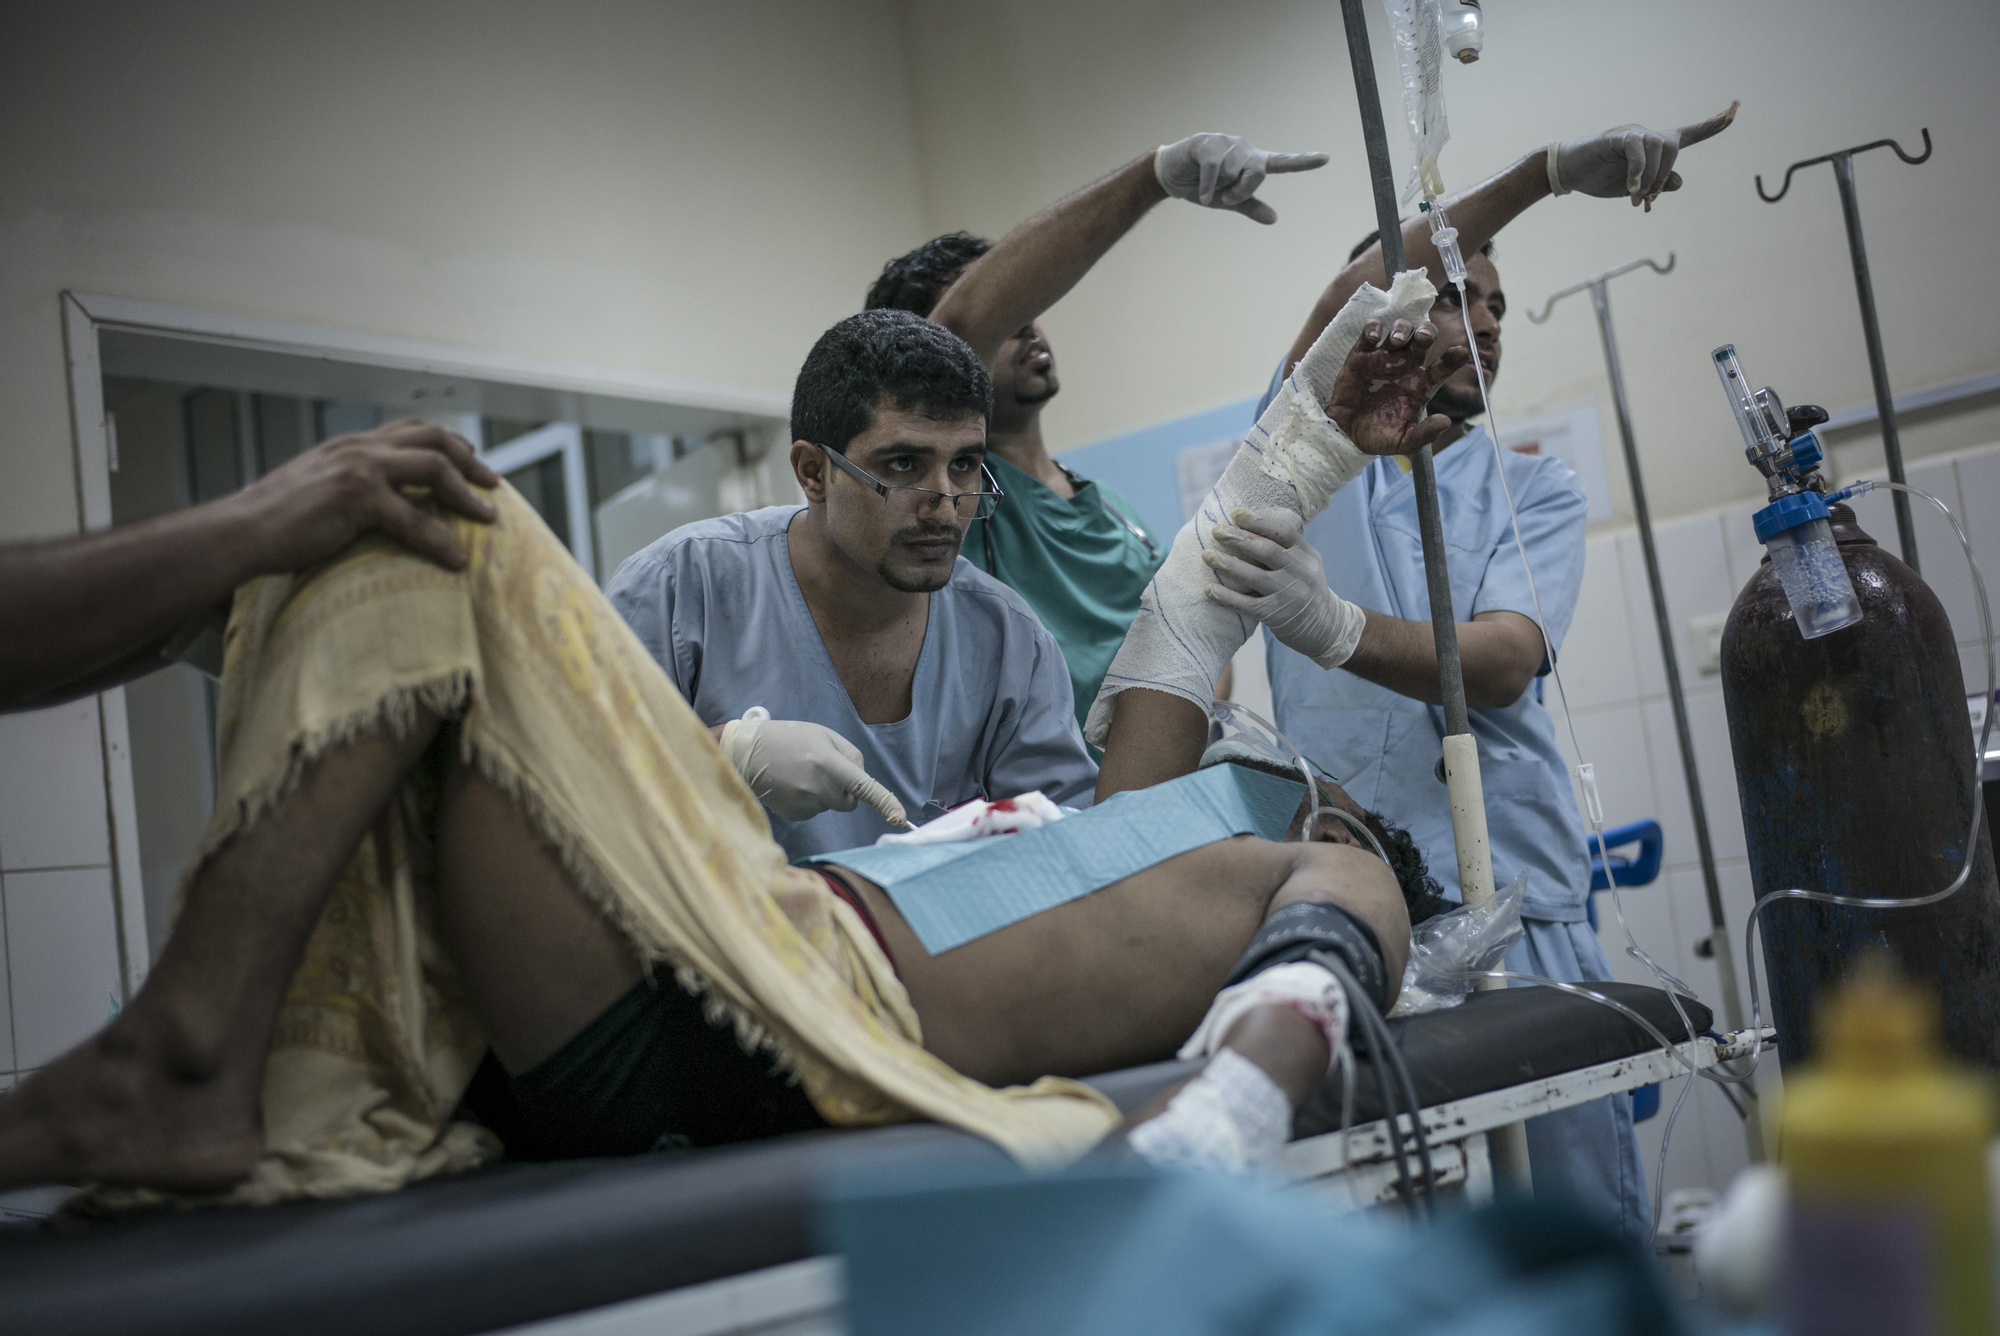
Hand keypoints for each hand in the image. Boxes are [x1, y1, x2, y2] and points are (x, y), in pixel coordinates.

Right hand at [229, 420, 499, 573]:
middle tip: (494, 485)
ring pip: (433, 467)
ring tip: (488, 519)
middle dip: (470, 460)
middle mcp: (359, 448)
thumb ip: (349, 484)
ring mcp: (359, 468)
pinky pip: (414, 519)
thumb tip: (377, 504)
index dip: (448, 441)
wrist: (241, 531)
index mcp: (351, 444)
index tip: (471, 456)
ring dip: (467, 494)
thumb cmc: (275, 520)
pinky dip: (440, 541)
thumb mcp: (317, 488)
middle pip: (433, 438)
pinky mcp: (357, 497)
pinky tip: (456, 560)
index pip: (411, 429)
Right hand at [720, 710, 910, 826]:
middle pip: (850, 801)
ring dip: (824, 793)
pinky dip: (809, 800)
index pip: (864, 786)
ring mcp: (804, 803)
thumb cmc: (788, 738)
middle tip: (822, 769)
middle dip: (844, 790)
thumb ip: (850, 755)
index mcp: (828, 763)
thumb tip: (861, 781)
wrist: (746, 753)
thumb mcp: (823, 735)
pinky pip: (815, 811)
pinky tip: (792, 784)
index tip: (901, 820)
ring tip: (800, 773)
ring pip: (831, 806)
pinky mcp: (794, 815)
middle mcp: (817, 786)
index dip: (885, 803)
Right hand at [1154, 133, 1327, 223]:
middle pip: (1256, 172)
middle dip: (1241, 191)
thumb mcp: (1227, 200)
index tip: (1326, 159)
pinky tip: (1201, 193)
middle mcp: (1243, 150)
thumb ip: (1250, 206)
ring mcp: (1225, 143)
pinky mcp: (1205, 142)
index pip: (1282, 163)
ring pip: (1233, 171)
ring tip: (1207, 187)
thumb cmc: (1203, 186)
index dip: (1303, 162)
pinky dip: (1208, 185)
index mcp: (1252, 163)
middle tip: (1225, 200)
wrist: (1170, 176)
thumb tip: (1274, 219)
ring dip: (1219, 188)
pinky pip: (1214, 168)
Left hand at [1202, 509, 1365, 669]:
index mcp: (1307, 556)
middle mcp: (1301, 574)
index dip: (1259, 522)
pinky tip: (1209, 589)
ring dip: (1227, 564)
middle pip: (1267, 551)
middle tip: (1216, 531)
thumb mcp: (1306, 564)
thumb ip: (1285, 547)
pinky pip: (1246, 604)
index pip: (1284, 532)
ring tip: (1206, 555)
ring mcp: (1289, 596)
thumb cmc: (1305, 589)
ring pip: (1254, 576)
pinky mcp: (1275, 616)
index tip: (1236, 514)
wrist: (1326, 628)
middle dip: (1238, 539)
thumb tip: (1245, 523)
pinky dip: (1226, 596)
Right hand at [1324, 318, 1469, 454]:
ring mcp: (1384, 358)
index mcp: (1422, 384)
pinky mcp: (1361, 355)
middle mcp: (1407, 366)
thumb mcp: (1404, 442)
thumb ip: (1425, 434)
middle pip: (1424, 337)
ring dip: (1402, 328)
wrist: (1346, 435)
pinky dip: (1373, 327)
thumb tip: (1446, 422)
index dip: (1454, 358)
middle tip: (1422, 338)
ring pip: (1400, 329)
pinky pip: (1369, 332)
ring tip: (1397, 341)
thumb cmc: (1379, 436)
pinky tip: (1375, 336)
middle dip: (1426, 331)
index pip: (1444, 366)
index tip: (1462, 353)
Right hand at [1553, 102, 1738, 208]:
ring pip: (1660, 147)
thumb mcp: (1635, 189)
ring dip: (1651, 177)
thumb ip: (1658, 185)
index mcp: (1654, 147)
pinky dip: (1639, 170)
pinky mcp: (1617, 136)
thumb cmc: (1600, 178)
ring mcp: (1633, 133)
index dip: (1713, 125)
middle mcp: (1648, 135)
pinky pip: (1638, 148)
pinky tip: (1631, 188)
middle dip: (1664, 177)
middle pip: (1674, 147)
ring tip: (1635, 197)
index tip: (1736, 109)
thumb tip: (1679, 182)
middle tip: (1647, 202)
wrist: (1568, 172)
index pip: (1689, 134)